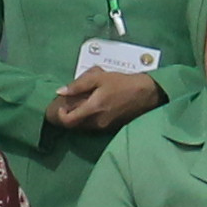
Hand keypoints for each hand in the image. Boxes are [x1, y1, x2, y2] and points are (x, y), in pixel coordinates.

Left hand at [45, 67, 168, 133]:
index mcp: (93, 109)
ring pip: (84, 127)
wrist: (146, 94)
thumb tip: (60, 91)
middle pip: (75, 126)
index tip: (61, 106)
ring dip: (79, 119)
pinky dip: (88, 120)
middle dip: (69, 116)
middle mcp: (97, 122)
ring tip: (82, 104)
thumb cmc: (122, 83)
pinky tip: (93, 109)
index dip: (60, 116)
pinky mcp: (111, 128)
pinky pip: (93, 127)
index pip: (69, 121)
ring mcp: (104, 127)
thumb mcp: (99, 78)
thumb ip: (78, 85)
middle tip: (70, 104)